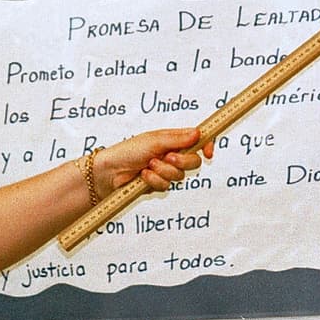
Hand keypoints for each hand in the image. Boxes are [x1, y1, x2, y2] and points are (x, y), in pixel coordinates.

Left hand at [94, 127, 212, 196]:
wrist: (110, 171)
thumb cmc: (129, 150)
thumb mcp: (154, 141)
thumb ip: (177, 139)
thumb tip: (198, 133)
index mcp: (173, 140)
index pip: (197, 141)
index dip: (206, 146)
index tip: (209, 152)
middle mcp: (172, 154)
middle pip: (194, 162)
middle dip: (182, 162)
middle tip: (168, 157)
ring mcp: (165, 170)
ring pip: (179, 176)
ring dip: (163, 171)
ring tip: (148, 165)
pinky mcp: (158, 183)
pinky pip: (166, 186)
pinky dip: (154, 181)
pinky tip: (143, 175)